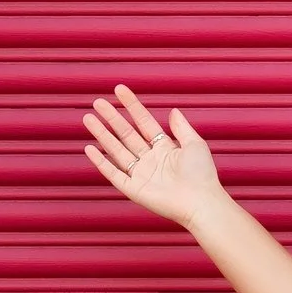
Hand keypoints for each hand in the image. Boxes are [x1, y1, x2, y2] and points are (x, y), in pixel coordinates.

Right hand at [81, 84, 226, 227]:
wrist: (201, 202)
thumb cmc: (202, 175)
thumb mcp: (195, 144)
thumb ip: (182, 128)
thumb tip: (173, 111)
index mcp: (164, 148)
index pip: (144, 122)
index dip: (132, 106)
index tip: (120, 90)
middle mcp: (150, 160)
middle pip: (126, 134)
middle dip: (112, 118)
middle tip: (98, 102)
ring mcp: (141, 174)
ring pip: (116, 150)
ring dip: (102, 134)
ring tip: (88, 118)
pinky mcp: (134, 190)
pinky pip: (113, 174)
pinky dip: (101, 162)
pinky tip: (90, 148)